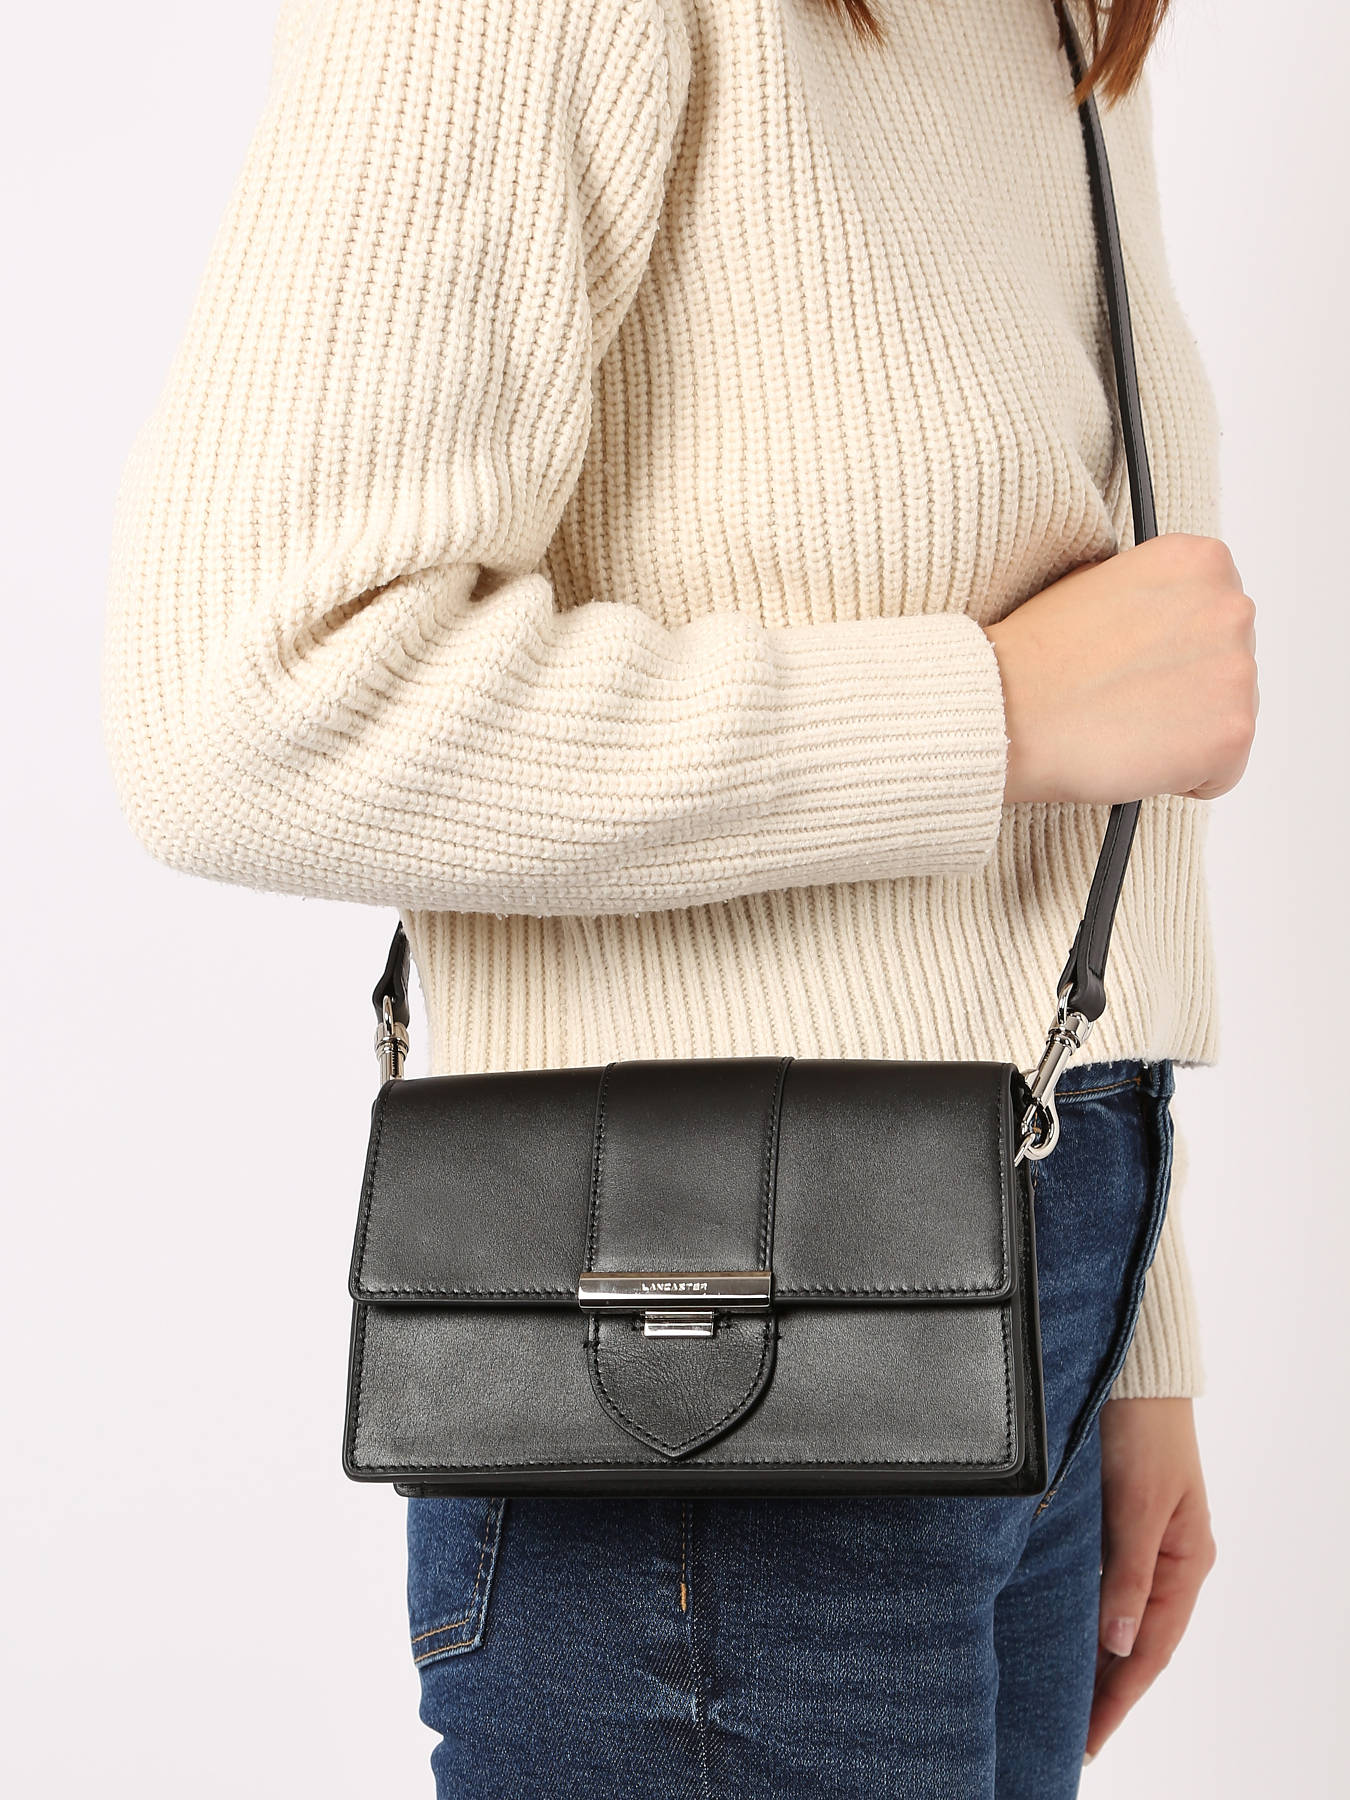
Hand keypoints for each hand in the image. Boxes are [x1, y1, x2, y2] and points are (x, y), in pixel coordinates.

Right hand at [983, 532, 1258, 804]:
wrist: (1005, 712)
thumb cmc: (1034, 659)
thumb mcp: (1098, 583)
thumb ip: (1154, 596)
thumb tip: (1167, 626)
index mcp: (1200, 562)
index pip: (1217, 614)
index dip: (1172, 648)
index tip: (1135, 663)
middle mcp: (1231, 607)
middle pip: (1230, 665)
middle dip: (1185, 690)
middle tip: (1125, 700)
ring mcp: (1238, 671)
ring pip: (1228, 718)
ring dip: (1183, 732)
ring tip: (1123, 727)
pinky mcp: (1233, 733)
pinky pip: (1224, 772)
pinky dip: (1185, 777)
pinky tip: (1135, 756)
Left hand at [1087, 1397, 1216, 1759]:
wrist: (1136, 1373)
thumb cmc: (1142, 1430)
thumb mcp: (1137, 1503)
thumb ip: (1129, 1573)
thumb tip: (1116, 1644)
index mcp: (1187, 1561)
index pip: (1151, 1649)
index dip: (1121, 1698)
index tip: (1090, 1739)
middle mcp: (1170, 1559)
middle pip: (1138, 1642)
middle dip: (1110, 1692)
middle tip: (1074, 1738)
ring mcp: (1145, 1542)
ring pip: (1121, 1618)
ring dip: (1099, 1660)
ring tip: (1067, 1703)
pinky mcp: (1118, 1523)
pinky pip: (1107, 1587)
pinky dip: (1089, 1618)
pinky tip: (1067, 1635)